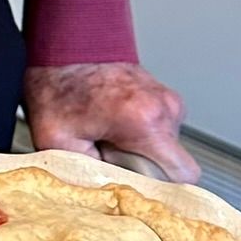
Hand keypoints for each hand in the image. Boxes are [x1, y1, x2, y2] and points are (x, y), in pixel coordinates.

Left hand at [21, 63, 200, 182]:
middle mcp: (165, 110)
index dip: (162, 191)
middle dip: (144, 171)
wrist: (65, 42)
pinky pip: (162, 132)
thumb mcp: (57, 138)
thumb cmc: (59, 84)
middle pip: (173, 166)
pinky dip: (142, 136)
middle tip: (109, 159)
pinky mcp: (164, 97)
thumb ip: (83, 173)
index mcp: (145, 122)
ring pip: (167, 149)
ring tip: (107, 138)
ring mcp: (168, 100)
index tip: (138, 190)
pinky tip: (115, 126)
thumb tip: (104, 197)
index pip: (183, 177)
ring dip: (142, 152)